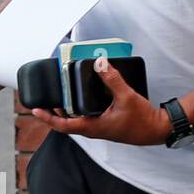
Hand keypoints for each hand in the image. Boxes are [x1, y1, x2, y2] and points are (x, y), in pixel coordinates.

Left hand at [32, 58, 170, 144]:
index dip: (48, 117)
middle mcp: (93, 129)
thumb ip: (113, 80)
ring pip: (75, 120)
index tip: (36, 110)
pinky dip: (78, 108)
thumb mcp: (127, 97)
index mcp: (93, 127)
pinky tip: (79, 96)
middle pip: (66, 122)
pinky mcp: (105, 123)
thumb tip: (101, 63)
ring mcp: (98, 127)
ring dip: (64, 109)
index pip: (64, 125)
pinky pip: (85, 117)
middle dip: (52, 111)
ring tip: (58, 94)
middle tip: (43, 100)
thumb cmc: (142, 120)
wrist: (156, 129)